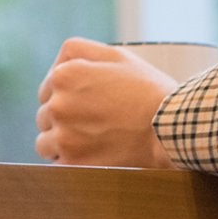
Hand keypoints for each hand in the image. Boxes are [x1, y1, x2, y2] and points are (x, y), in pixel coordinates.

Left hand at [35, 39, 179, 167]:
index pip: (48, 89)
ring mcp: (63, 136)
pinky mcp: (72, 163)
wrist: (171, 129)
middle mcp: (57, 104)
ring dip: (62, 145)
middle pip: (46, 116)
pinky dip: (71, 165)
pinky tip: (92, 159)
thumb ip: (79, 52)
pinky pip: (57, 166)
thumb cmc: (150, 92)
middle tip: (94, 126)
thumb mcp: (117, 56)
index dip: (67, 98)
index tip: (88, 106)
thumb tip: (56, 66)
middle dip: (64, 121)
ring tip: (91, 145)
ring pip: (45, 143)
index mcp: (64, 75)